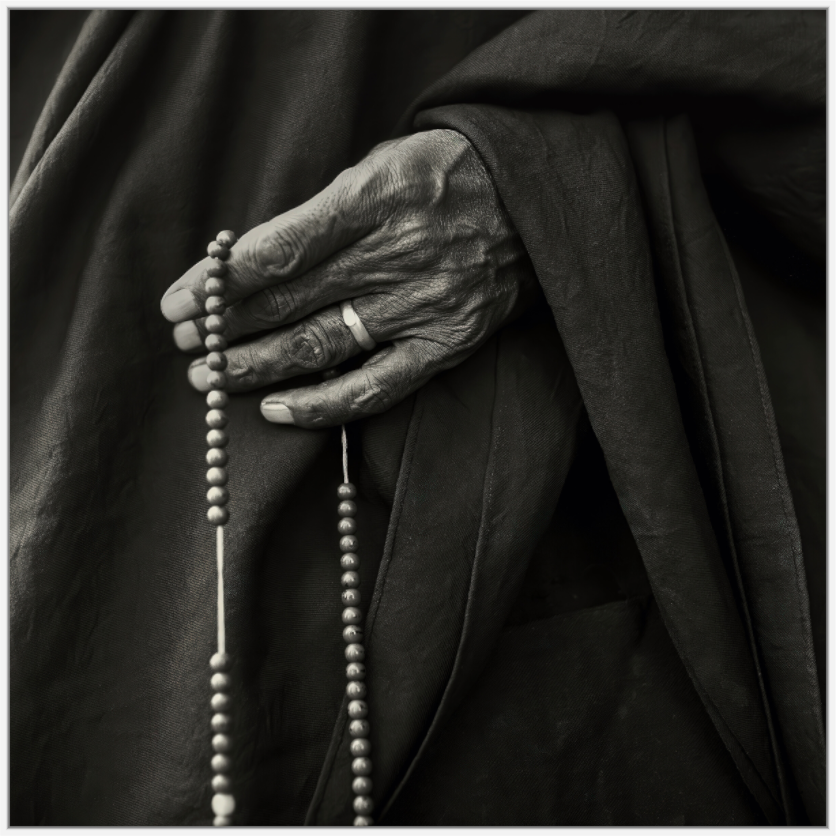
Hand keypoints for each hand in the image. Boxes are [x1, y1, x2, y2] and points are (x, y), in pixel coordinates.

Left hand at [161, 129, 535, 427]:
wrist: (533, 200)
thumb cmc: (446, 175)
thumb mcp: (382, 165)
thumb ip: (323, 213)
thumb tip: (253, 263)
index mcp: (375, 196)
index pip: (279, 248)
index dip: (221, 281)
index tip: (178, 300)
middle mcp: (398, 253)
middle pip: (291, 301)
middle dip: (225, 326)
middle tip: (184, 342)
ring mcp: (424, 304)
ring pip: (323, 345)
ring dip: (258, 365)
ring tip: (211, 378)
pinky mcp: (446, 343)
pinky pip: (377, 386)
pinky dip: (324, 404)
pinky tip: (276, 410)